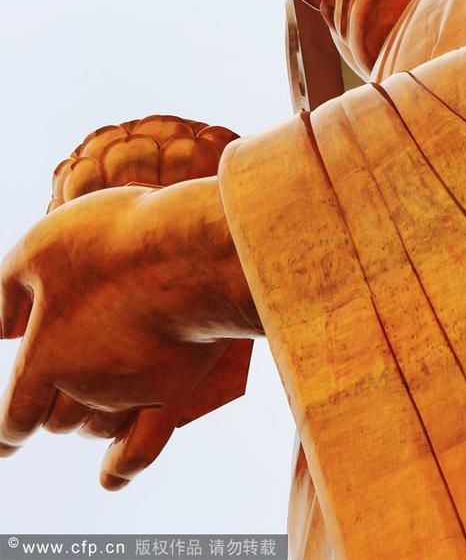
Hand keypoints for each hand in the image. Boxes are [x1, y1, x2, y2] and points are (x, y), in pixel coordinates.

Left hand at [0, 178, 260, 487]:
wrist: (191, 252)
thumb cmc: (111, 244)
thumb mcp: (37, 249)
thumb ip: (6, 292)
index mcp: (44, 357)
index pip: (15, 413)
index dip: (6, 432)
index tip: (3, 445)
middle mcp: (83, 387)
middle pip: (57, 420)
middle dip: (50, 410)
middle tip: (59, 382)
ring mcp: (132, 394)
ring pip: (96, 428)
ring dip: (85, 422)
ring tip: (88, 399)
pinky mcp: (175, 390)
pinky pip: (143, 448)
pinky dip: (122, 467)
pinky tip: (112, 478)